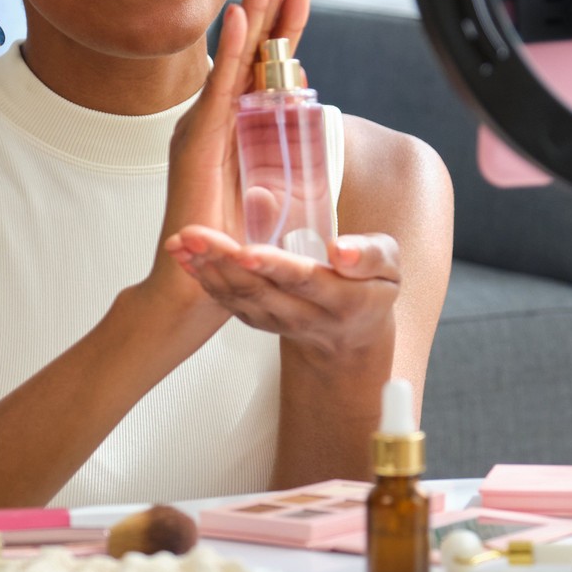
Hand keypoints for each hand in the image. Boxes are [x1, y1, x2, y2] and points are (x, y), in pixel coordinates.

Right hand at [150, 0, 309, 302]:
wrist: (193, 287)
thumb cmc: (226, 244)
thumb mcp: (261, 188)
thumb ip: (272, 157)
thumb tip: (292, 127)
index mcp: (232, 120)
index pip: (263, 57)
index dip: (283, 14)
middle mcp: (214, 113)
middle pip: (249, 40)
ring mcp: (202, 124)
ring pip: (234, 53)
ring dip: (253, 3)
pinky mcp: (197, 143)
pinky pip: (218, 88)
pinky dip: (228, 51)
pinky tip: (237, 17)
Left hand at [167, 227, 400, 365]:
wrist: (353, 336)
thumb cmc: (371, 288)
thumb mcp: (390, 267)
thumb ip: (370, 255)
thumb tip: (340, 248)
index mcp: (341, 300)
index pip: (304, 281)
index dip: (274, 267)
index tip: (248, 251)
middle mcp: (304, 316)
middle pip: (260, 290)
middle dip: (224, 262)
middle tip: (195, 235)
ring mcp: (276, 322)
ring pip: (238, 298)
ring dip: (206, 268)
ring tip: (183, 239)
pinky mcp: (257, 320)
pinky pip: (227, 301)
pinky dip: (202, 277)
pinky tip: (182, 254)